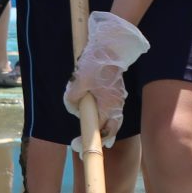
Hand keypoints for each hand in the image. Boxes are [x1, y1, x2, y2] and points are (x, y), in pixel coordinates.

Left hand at [63, 10, 148, 143]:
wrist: (111, 46)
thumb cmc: (96, 63)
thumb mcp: (80, 80)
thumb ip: (73, 97)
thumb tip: (72, 106)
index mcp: (109, 105)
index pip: (102, 130)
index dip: (89, 140)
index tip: (77, 145)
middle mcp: (117, 104)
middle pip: (109, 128)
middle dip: (97, 136)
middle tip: (81, 142)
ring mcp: (119, 98)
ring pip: (111, 118)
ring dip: (99, 124)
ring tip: (86, 126)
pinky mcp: (117, 92)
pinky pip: (111, 109)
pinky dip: (102, 113)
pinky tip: (93, 110)